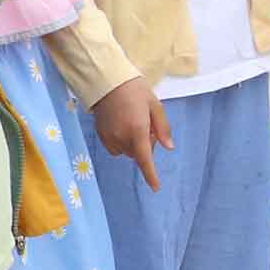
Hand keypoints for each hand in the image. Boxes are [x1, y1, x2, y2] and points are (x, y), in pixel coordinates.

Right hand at [93, 77, 174, 191]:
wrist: (107, 82)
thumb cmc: (135, 91)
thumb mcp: (155, 105)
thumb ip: (163, 128)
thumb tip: (169, 147)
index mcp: (137, 129)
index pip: (145, 159)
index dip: (150, 174)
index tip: (156, 187)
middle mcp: (122, 137)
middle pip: (138, 154)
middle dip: (146, 145)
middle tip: (147, 125)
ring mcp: (109, 137)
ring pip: (127, 151)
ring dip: (133, 143)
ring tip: (133, 121)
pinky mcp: (101, 135)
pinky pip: (115, 148)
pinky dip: (122, 142)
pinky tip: (122, 126)